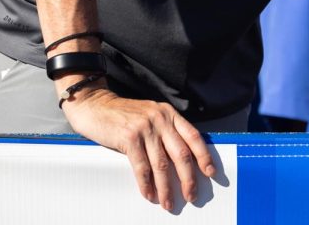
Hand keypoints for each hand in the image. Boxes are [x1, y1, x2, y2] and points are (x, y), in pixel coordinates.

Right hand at [61, 85, 215, 209]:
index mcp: (170, 114)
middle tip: (191, 195)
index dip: (204, 155)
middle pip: (181, 154)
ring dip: (166, 188)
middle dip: (188, 178)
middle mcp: (161, 120)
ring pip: (162, 165)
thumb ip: (166, 131)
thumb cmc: (124, 115)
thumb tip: (182, 160)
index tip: (211, 172)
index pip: (193, 136)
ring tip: (168, 203)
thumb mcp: (152, 115)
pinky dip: (146, 184)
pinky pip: (142, 167)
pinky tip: (149, 194)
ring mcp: (145, 129)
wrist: (97, 105)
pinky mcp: (129, 139)